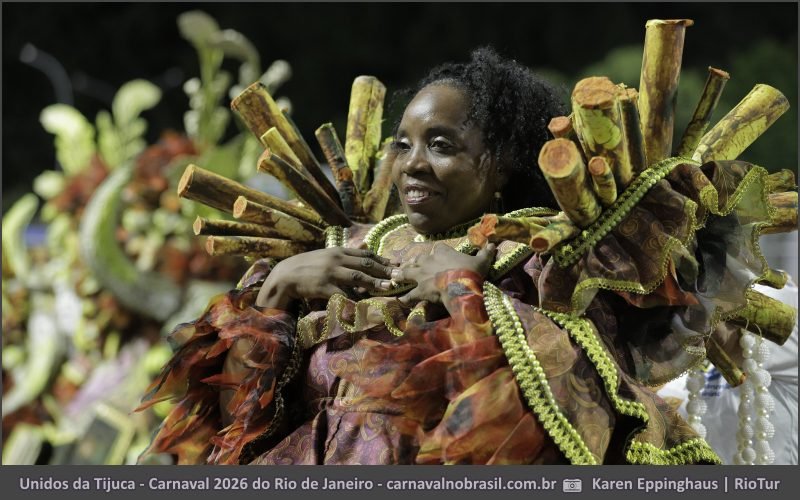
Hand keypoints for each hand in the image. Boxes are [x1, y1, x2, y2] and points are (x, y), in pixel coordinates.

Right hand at [256, 247, 397, 309]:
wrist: (286, 275)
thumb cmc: (309, 266)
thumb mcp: (328, 254)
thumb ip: (347, 253)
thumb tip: (366, 245)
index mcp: (339, 251)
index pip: (366, 254)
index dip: (382, 261)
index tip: (395, 266)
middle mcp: (337, 260)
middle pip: (365, 264)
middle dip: (383, 271)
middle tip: (398, 277)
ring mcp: (331, 273)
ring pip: (357, 277)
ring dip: (374, 283)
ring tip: (387, 288)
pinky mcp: (324, 286)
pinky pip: (342, 295)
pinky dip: (353, 301)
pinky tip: (363, 306)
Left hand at [395, 243, 495, 305]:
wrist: (461, 285)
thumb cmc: (471, 272)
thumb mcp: (481, 261)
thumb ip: (485, 253)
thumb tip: (494, 245)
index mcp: (442, 251)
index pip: (437, 247)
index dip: (437, 251)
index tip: (437, 254)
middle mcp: (428, 261)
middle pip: (417, 258)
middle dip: (414, 262)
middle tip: (411, 265)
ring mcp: (421, 275)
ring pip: (407, 273)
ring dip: (401, 275)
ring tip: (395, 277)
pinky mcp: (419, 289)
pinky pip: (409, 294)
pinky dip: (404, 298)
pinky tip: (400, 300)